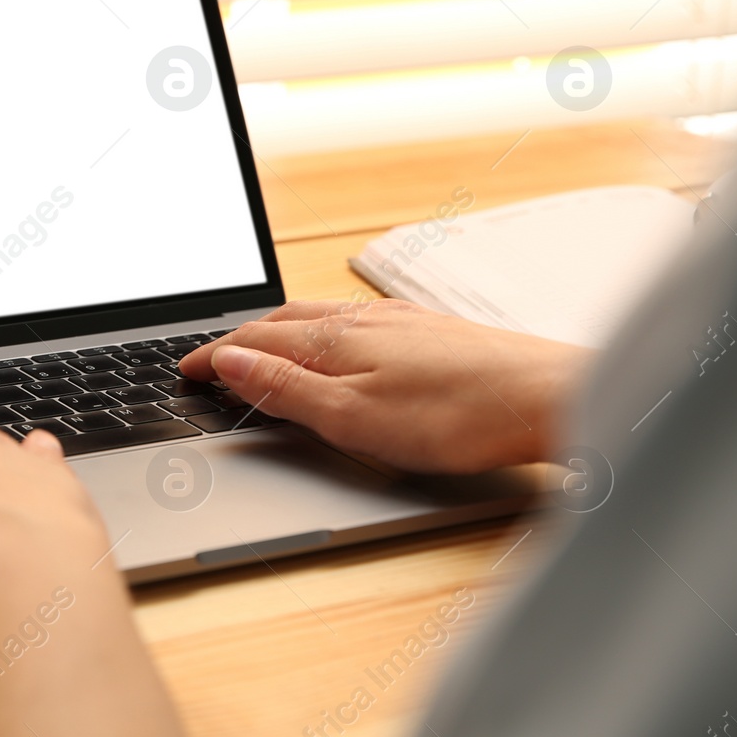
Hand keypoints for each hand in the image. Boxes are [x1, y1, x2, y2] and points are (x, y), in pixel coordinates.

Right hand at [179, 299, 588, 473]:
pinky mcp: (431, 329)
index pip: (254, 344)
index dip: (215, 359)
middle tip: (212, 358)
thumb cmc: (459, 416)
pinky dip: (323, 331)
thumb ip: (288, 391)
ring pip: (320, 318)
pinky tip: (340, 342)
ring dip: (279, 330)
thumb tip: (231, 365)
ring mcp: (400, 321)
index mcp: (336, 341)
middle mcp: (364, 320)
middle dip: (241, 339)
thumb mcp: (354, 418)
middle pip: (283, 322)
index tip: (186, 370)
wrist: (551, 396)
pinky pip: (355, 320)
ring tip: (261, 346)